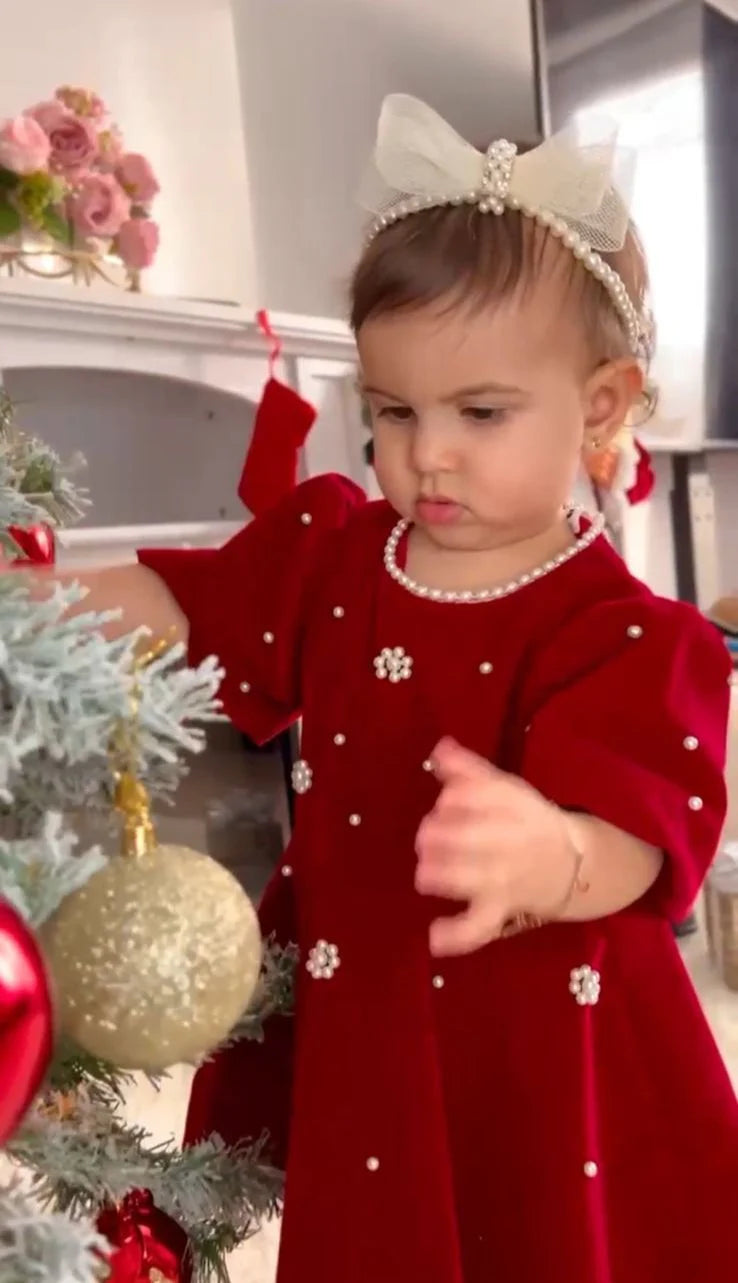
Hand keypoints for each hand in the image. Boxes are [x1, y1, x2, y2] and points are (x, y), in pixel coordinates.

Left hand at [415, 738, 578, 955]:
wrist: (573, 863)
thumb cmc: (526, 820)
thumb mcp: (504, 788)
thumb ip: (468, 769)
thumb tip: (439, 747)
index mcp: (512, 806)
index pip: (482, 797)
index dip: (456, 798)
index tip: (446, 801)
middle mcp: (510, 841)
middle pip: (473, 837)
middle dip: (441, 836)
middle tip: (426, 839)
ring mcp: (505, 878)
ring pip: (474, 879)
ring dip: (445, 876)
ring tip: (425, 875)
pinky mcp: (500, 909)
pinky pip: (481, 926)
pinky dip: (458, 935)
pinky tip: (434, 937)